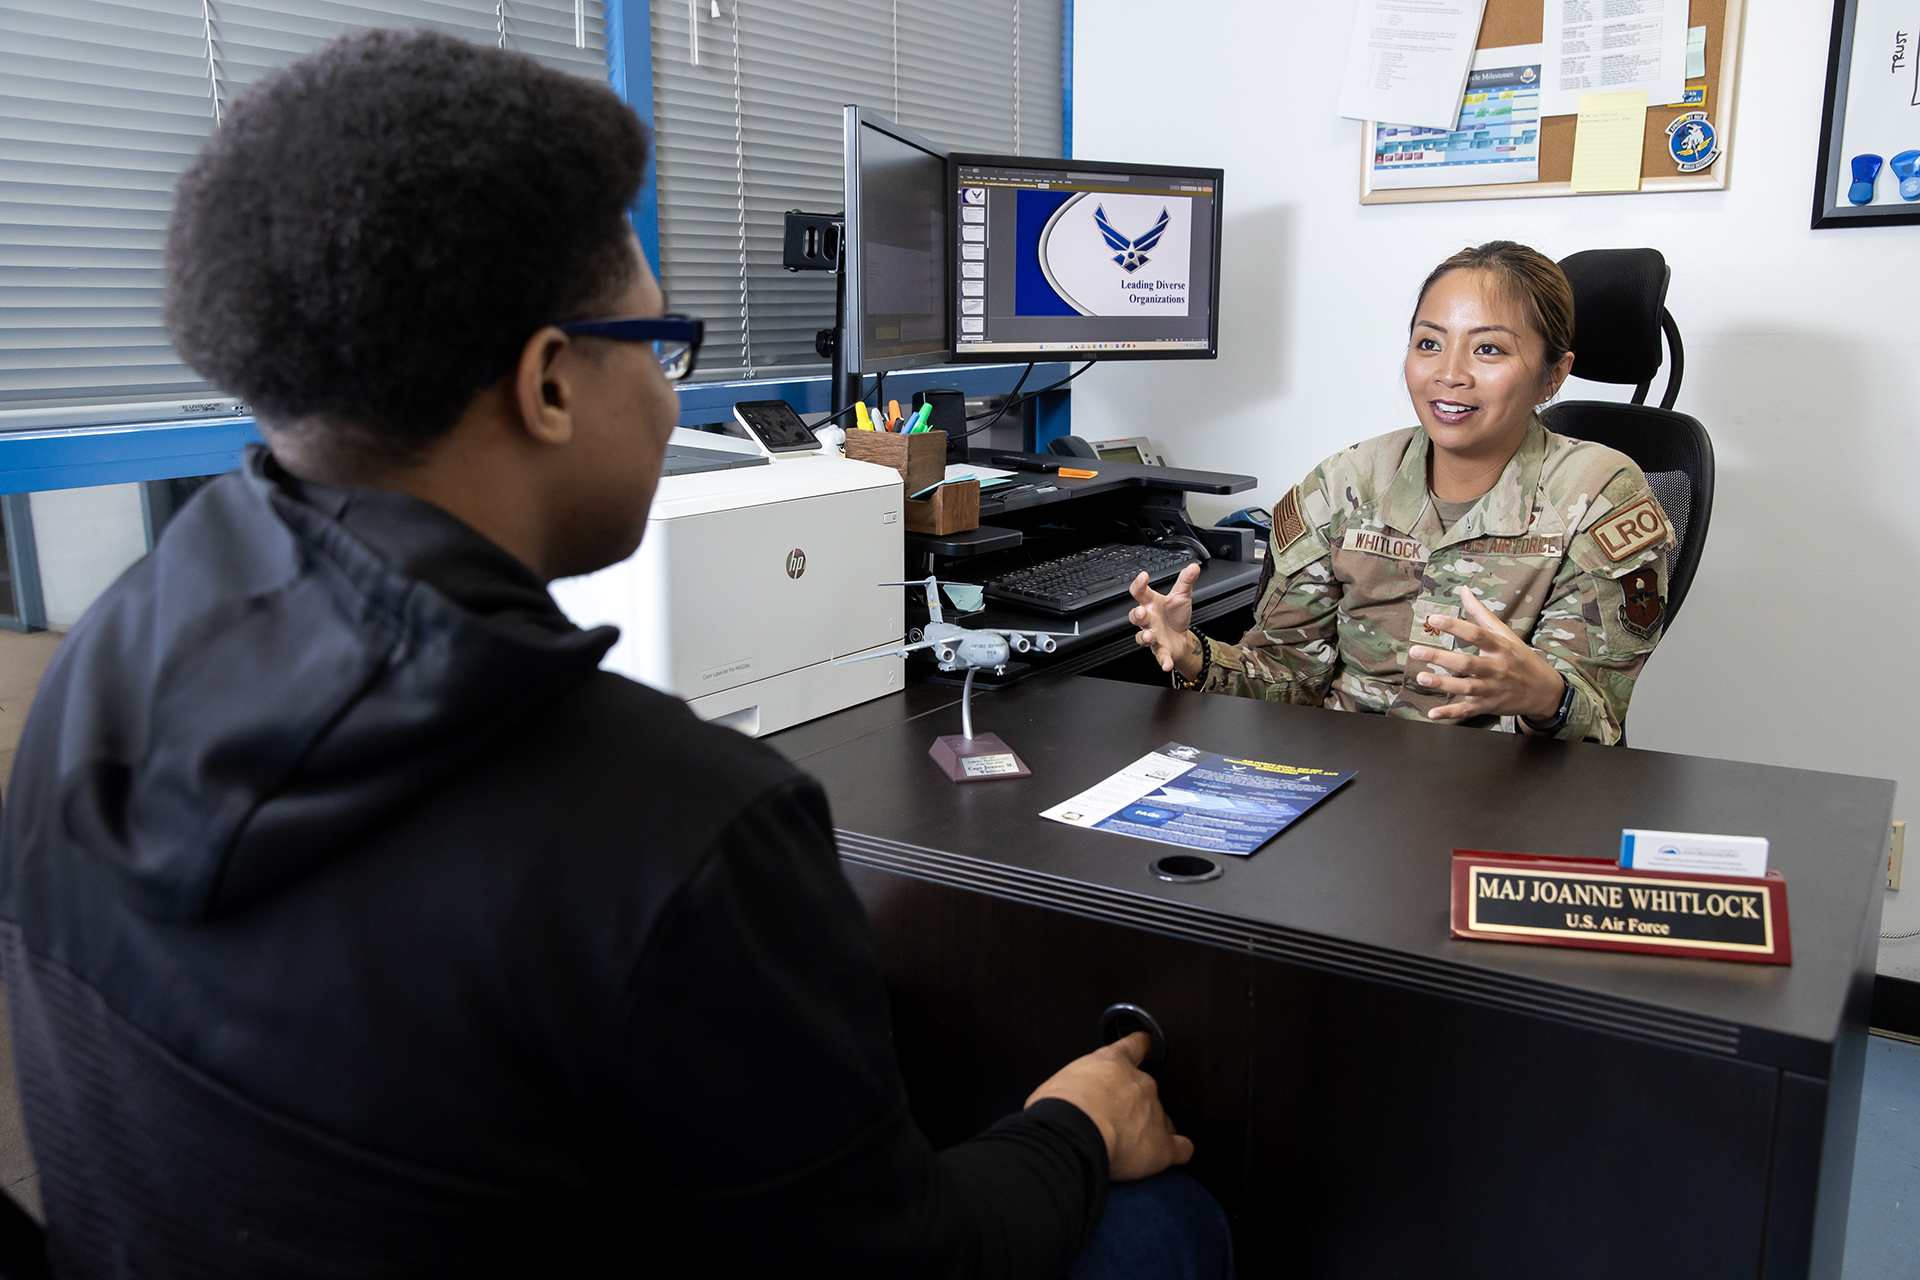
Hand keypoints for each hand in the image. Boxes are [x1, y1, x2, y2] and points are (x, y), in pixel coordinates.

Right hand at [1025, 1032, 1193, 1180]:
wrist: (1072, 1134)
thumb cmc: (1057, 1109)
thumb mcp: (1055, 1086)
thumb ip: (1071, 1088)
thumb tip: (1062, 1105)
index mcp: (1112, 1063)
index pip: (1134, 1046)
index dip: (1142, 1046)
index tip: (1146, 1044)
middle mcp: (1139, 1083)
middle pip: (1147, 1090)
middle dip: (1134, 1105)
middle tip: (1113, 1122)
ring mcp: (1154, 1113)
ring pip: (1161, 1120)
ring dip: (1149, 1130)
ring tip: (1130, 1147)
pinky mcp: (1162, 1145)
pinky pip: (1180, 1148)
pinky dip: (1177, 1151)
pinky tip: (1172, 1155)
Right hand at [1127, 563, 1203, 682]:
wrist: (1181, 637)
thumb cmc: (1175, 616)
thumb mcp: (1182, 596)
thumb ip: (1185, 581)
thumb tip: (1193, 567)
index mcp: (1151, 604)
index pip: (1140, 593)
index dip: (1139, 585)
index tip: (1143, 577)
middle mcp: (1149, 620)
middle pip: (1135, 616)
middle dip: (1136, 614)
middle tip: (1142, 611)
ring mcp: (1153, 636)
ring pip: (1142, 637)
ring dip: (1144, 637)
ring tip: (1150, 636)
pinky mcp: (1161, 650)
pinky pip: (1159, 656)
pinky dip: (1162, 661)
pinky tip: (1166, 664)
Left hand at [1408, 586, 1565, 722]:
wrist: (1545, 691)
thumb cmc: (1521, 659)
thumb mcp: (1506, 634)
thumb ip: (1482, 613)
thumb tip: (1464, 590)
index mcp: (1500, 647)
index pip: (1477, 634)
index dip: (1455, 626)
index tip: (1433, 619)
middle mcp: (1497, 668)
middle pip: (1466, 663)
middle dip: (1440, 658)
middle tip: (1415, 651)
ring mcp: (1492, 689)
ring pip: (1465, 687)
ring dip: (1442, 684)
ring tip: (1420, 678)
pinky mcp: (1489, 706)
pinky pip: (1468, 710)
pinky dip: (1451, 714)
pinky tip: (1433, 714)